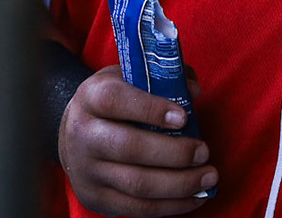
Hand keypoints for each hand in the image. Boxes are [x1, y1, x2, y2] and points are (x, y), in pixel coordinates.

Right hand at [57, 65, 215, 215]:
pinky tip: (195, 197)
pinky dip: (171, 205)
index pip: (116, 101)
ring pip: (137, 184)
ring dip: (180, 183)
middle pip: (130, 148)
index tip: (183, 117)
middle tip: (204, 151)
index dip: (151, 109)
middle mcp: (84, 135)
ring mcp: (87, 171)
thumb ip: (164, 78)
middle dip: (174, 153)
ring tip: (208, 177)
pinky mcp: (96, 199)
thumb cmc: (113, 104)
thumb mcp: (129, 79)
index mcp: (91, 97)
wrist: (72, 137)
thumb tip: (193, 89)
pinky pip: (138, 208)